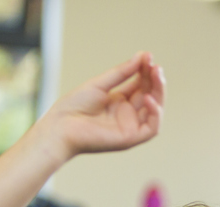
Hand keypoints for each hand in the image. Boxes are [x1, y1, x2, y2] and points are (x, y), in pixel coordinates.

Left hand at [44, 52, 163, 158]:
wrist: (60, 127)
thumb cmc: (74, 107)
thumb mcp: (100, 84)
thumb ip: (121, 73)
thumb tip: (141, 57)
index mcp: (120, 102)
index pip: (140, 85)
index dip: (145, 71)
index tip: (147, 56)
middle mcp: (127, 114)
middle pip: (150, 96)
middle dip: (155, 80)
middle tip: (155, 65)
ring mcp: (130, 127)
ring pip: (155, 110)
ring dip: (159, 93)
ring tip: (156, 75)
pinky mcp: (130, 138)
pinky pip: (152, 128)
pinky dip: (155, 113)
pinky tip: (149, 98)